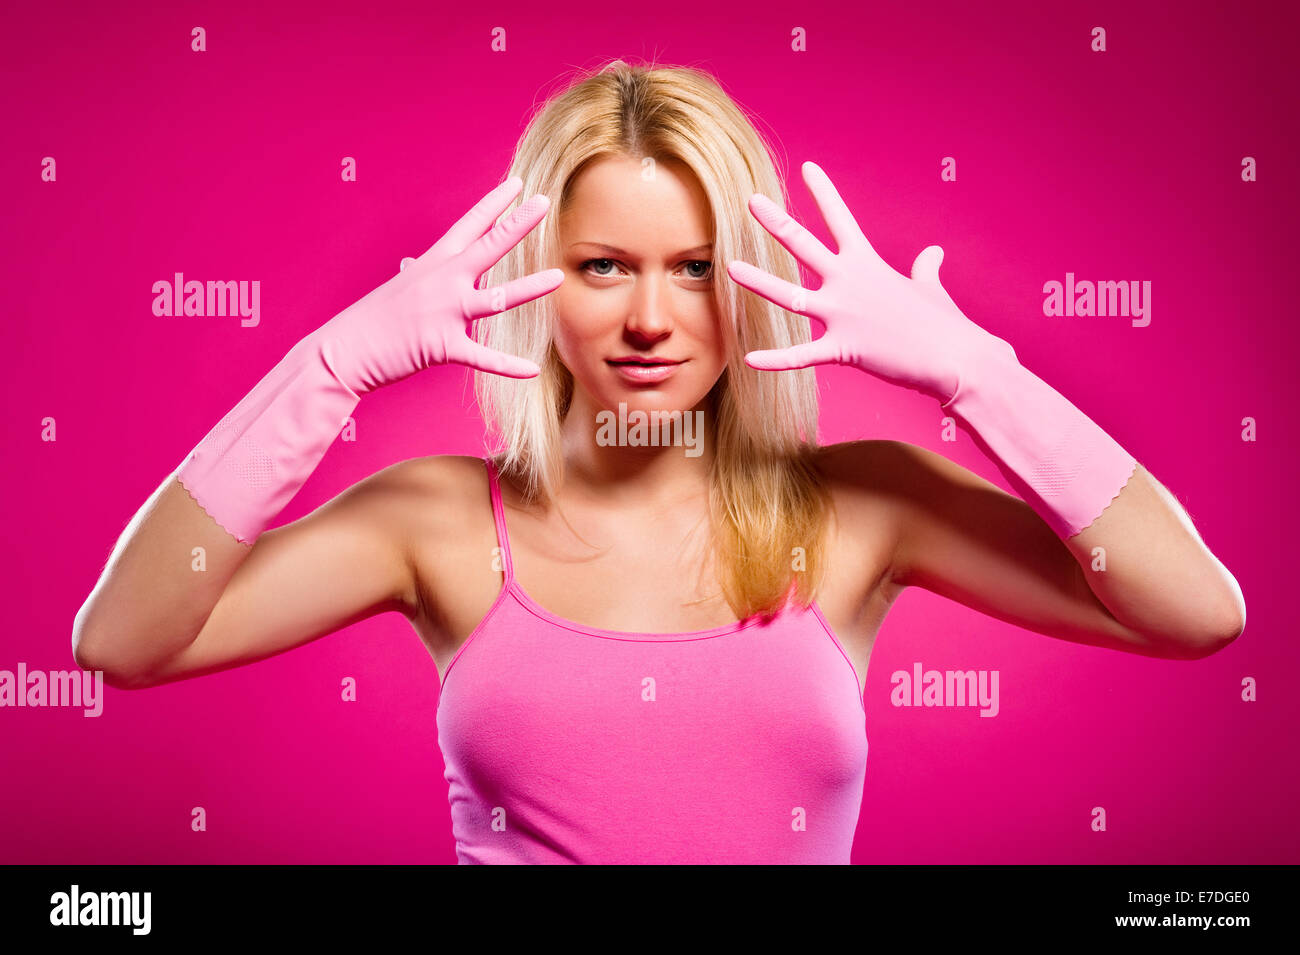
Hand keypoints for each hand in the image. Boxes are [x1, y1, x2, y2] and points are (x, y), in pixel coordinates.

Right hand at [314, 176, 563, 393]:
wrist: (344, 350)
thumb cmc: (375, 320)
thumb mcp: (402, 287)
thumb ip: (420, 275)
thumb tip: (414, 264)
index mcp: (434, 263)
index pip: (470, 225)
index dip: (495, 204)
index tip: (520, 184)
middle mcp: (442, 281)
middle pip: (488, 247)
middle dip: (517, 224)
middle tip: (545, 203)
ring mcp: (443, 312)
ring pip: (495, 298)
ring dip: (528, 289)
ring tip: (559, 278)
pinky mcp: (442, 346)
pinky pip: (482, 356)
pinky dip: (508, 365)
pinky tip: (532, 369)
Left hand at [726, 161, 1013, 403]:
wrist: (957, 358)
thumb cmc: (944, 326)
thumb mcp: (930, 288)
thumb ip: (926, 269)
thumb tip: (934, 253)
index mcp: (868, 264)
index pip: (841, 218)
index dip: (823, 192)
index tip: (807, 167)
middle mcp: (849, 283)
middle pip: (804, 245)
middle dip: (775, 222)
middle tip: (750, 201)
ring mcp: (843, 315)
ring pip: (789, 296)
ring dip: (758, 282)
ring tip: (729, 268)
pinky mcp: (844, 349)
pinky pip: (801, 356)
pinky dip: (775, 359)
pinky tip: (749, 359)